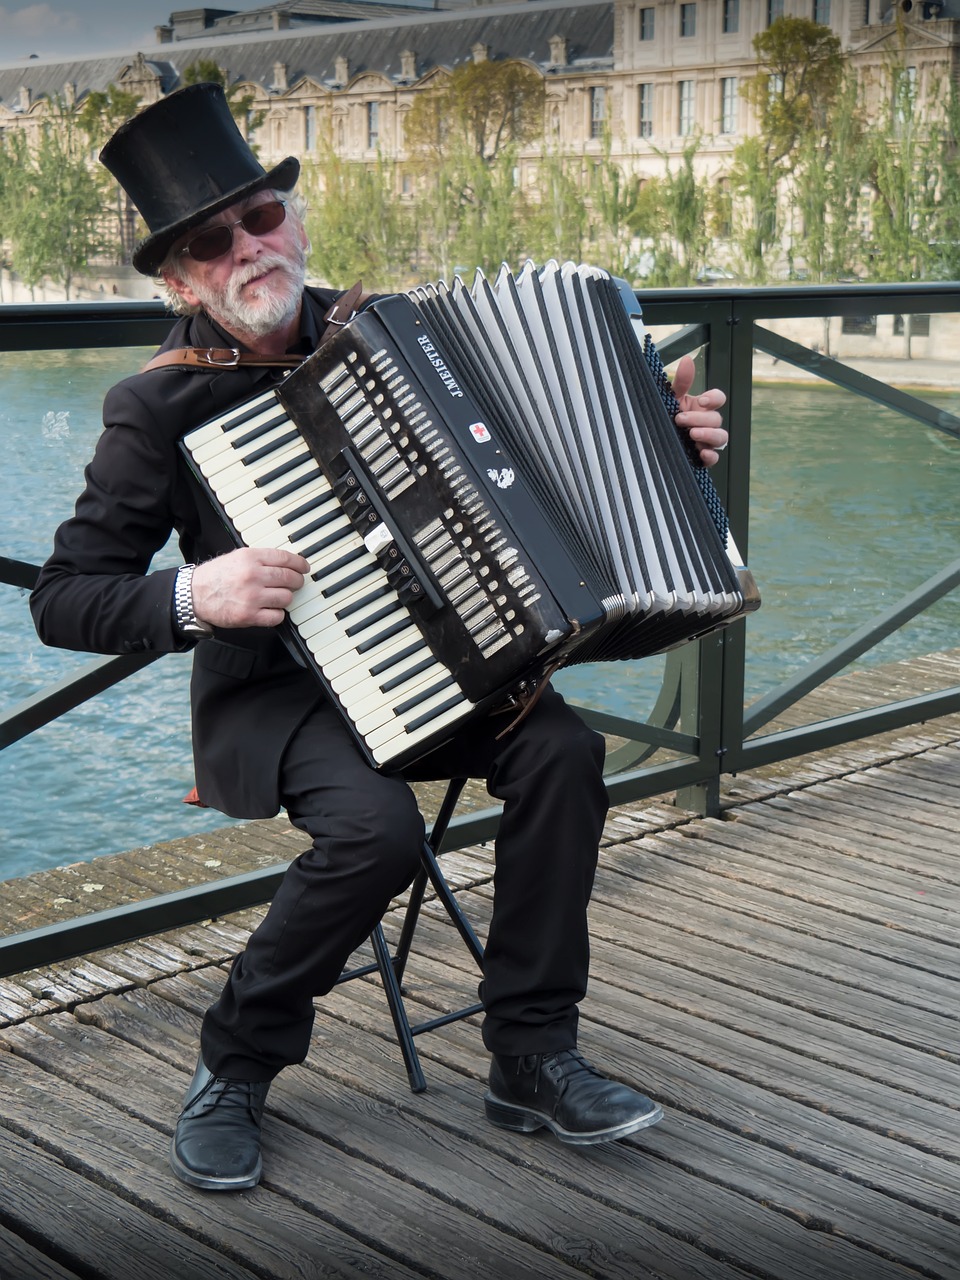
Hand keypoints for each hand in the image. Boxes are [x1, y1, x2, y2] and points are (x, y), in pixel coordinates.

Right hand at [191, 547, 310, 629]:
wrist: (194, 595)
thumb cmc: (216, 576)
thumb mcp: (237, 557)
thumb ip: (261, 559)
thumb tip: (287, 563)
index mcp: (250, 558)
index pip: (285, 558)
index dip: (299, 564)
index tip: (304, 567)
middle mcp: (252, 576)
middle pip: (289, 578)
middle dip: (297, 581)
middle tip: (296, 583)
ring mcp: (252, 597)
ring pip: (286, 597)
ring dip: (286, 598)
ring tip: (279, 597)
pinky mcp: (249, 615)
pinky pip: (277, 616)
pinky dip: (277, 614)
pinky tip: (271, 610)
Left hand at [671, 354, 727, 467]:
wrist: (650, 441)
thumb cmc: (663, 417)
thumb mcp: (669, 398)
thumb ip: (681, 382)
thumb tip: (687, 360)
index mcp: (700, 407)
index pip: (718, 399)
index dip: (713, 399)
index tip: (700, 401)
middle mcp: (706, 423)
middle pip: (716, 419)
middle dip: (700, 418)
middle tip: (680, 419)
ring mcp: (706, 440)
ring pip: (721, 437)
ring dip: (709, 435)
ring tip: (692, 434)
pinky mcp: (703, 457)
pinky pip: (715, 457)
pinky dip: (711, 456)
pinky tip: (702, 453)